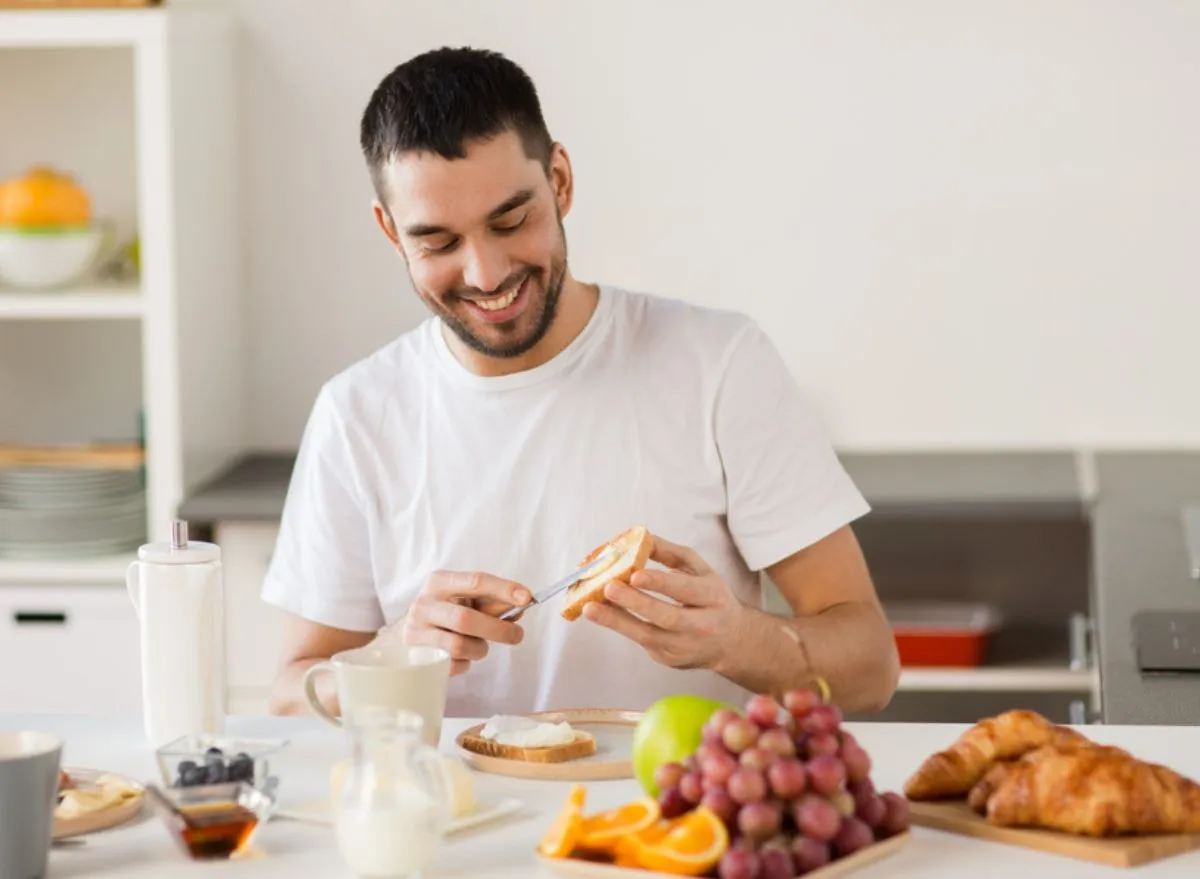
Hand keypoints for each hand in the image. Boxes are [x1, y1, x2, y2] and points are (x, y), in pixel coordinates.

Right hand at [395, 571, 530, 675]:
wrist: (411, 632)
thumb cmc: (447, 612)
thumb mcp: (467, 600)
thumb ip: (492, 602)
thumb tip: (519, 606)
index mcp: (439, 582)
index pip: (475, 581)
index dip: (503, 589)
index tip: (527, 598)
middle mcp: (424, 604)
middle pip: (466, 618)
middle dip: (498, 629)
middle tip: (517, 635)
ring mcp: (416, 632)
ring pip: (459, 646)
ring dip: (480, 648)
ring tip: (480, 645)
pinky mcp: (416, 657)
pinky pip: (452, 665)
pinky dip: (467, 663)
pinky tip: (464, 655)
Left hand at [582, 534, 746, 670]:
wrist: (732, 643)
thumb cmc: (711, 599)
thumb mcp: (700, 571)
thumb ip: (672, 553)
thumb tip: (640, 538)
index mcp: (713, 597)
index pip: (685, 590)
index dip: (659, 583)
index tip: (634, 574)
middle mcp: (703, 625)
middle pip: (667, 616)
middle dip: (635, 603)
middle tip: (608, 588)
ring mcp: (685, 647)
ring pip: (649, 636)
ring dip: (617, 621)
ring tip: (591, 608)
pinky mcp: (670, 659)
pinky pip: (643, 643)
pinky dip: (621, 628)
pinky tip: (602, 615)